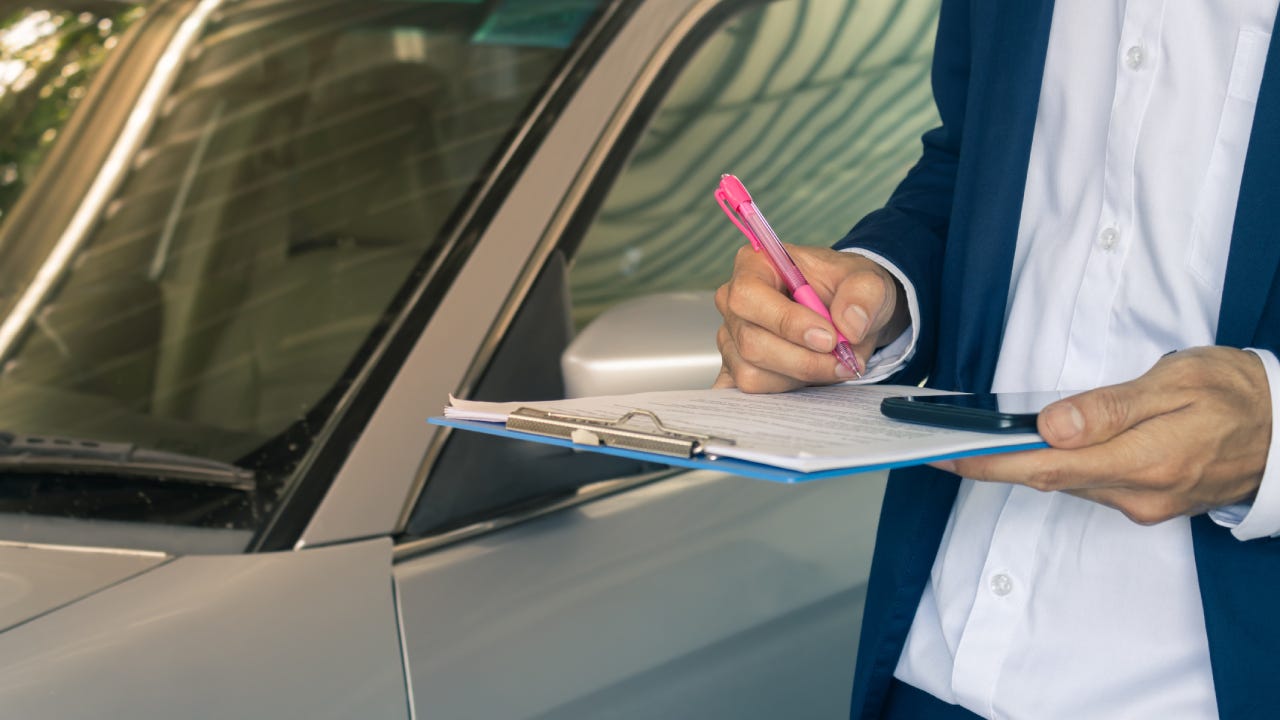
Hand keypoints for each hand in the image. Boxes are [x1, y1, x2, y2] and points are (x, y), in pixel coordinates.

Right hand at [713, 244, 908, 391]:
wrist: (847, 312)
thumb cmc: (845, 289)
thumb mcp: (868, 281)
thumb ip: (864, 294)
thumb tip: (850, 324)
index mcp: (754, 265)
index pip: (750, 296)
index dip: (787, 322)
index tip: (828, 338)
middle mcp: (734, 301)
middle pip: (751, 342)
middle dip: (803, 360)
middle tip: (842, 359)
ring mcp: (731, 337)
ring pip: (752, 373)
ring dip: (799, 377)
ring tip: (831, 365)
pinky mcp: (736, 367)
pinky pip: (748, 390)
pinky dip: (781, 392)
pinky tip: (806, 380)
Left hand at [934, 347, 1271, 524]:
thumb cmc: (1233, 392)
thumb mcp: (1177, 381)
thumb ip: (1113, 408)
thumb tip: (1052, 427)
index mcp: (1149, 460)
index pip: (1049, 467)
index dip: (992, 463)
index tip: (946, 455)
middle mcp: (1140, 492)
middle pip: (1048, 479)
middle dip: (988, 465)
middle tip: (934, 447)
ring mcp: (1142, 503)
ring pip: (1064, 483)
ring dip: (1015, 466)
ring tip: (964, 443)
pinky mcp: (1144, 502)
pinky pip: (1084, 485)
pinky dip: (1049, 467)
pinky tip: (1024, 449)